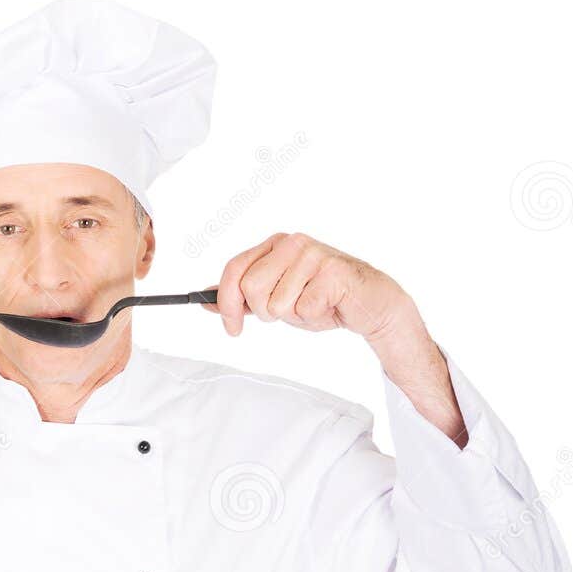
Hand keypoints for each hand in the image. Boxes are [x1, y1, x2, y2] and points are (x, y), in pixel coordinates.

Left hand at [205, 229, 463, 440]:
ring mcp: (313, 255)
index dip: (227, 304)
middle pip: (250, 289)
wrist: (367, 303)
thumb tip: (205, 301)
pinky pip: (303, 310)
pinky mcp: (333, 272)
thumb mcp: (277, 298)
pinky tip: (329, 306)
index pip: (233, 271)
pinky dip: (313, 317)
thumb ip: (244, 297)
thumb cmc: (321, 299)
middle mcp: (291, 243)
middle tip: (288, 311)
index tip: (232, 328)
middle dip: (266, 312)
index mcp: (274, 245)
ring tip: (311, 305)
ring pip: (276, 303)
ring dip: (292, 315)